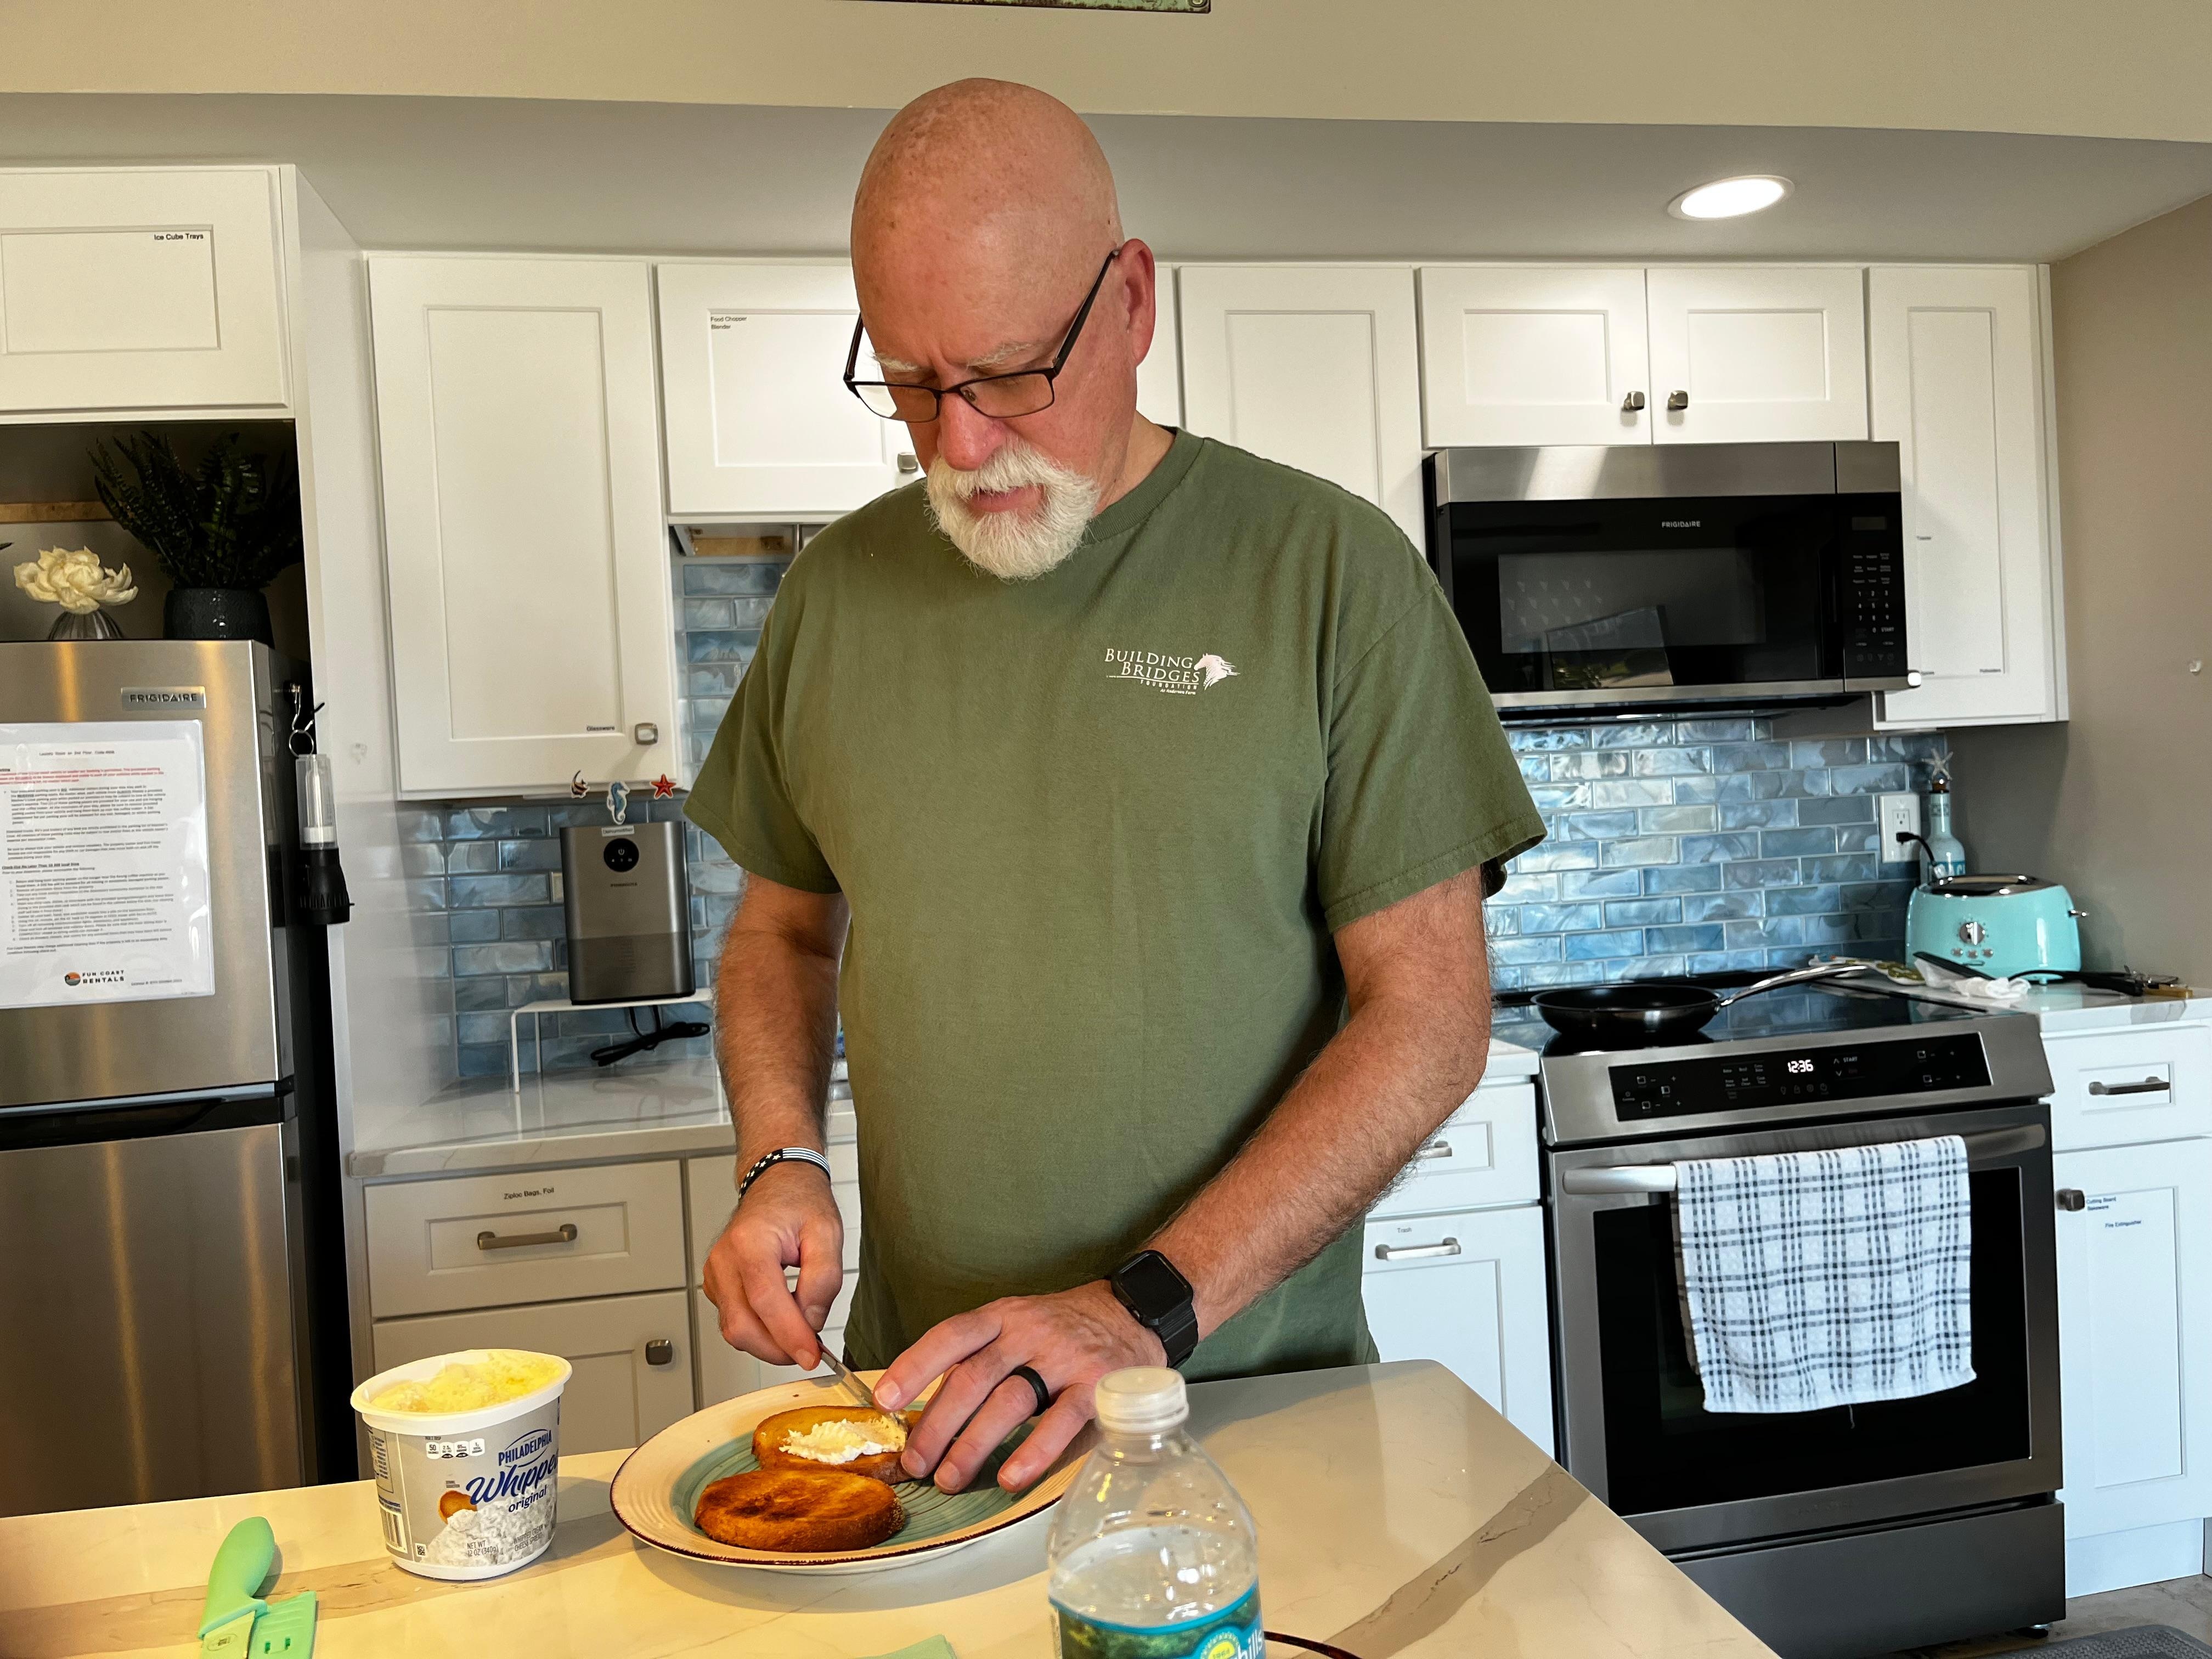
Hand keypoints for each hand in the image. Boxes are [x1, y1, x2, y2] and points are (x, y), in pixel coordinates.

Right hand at [701, 1161, 842, 1367]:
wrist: (778, 1184)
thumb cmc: (800, 1203)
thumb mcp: (828, 1233)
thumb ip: (824, 1279)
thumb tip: (810, 1322)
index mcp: (750, 1242)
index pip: (765, 1301)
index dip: (789, 1335)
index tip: (812, 1355)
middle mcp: (724, 1260)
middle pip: (742, 1326)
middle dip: (778, 1349)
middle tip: (811, 1351)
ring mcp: (716, 1275)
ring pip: (734, 1331)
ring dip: (769, 1344)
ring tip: (800, 1333)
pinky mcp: (717, 1287)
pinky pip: (734, 1322)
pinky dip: (760, 1333)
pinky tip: (783, 1323)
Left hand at [875, 1281, 1166, 1494]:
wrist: (1135, 1311)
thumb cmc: (1064, 1329)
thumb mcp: (1018, 1324)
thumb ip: (979, 1357)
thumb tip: (927, 1404)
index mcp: (1004, 1316)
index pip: (951, 1336)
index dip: (914, 1366)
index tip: (883, 1399)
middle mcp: (1030, 1332)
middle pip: (972, 1378)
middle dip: (936, 1425)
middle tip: (915, 1463)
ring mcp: (1065, 1358)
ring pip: (1009, 1401)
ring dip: (972, 1445)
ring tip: (950, 1479)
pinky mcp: (1097, 1386)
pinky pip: (1061, 1421)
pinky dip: (1032, 1452)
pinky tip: (1009, 1477)